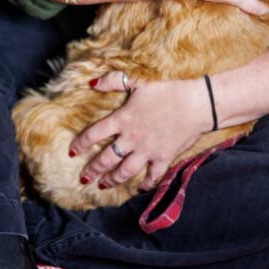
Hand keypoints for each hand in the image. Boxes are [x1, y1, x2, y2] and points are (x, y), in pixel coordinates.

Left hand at [69, 71, 210, 191]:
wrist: (196, 104)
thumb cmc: (167, 90)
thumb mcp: (138, 81)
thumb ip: (113, 81)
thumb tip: (92, 83)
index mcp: (122, 120)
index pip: (94, 134)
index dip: (81, 143)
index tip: (72, 152)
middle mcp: (131, 139)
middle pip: (106, 158)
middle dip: (93, 169)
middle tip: (84, 178)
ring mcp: (147, 151)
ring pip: (125, 171)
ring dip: (113, 179)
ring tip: (104, 185)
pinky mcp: (163, 158)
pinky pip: (152, 176)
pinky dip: (146, 184)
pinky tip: (140, 188)